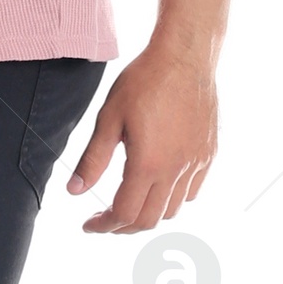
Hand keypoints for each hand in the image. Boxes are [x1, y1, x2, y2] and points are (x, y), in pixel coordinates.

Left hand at [65, 42, 218, 232]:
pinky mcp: (208, 154)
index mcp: (147, 164)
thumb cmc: (144, 81)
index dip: (104, 225)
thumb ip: (92, 160)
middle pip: (149, 220)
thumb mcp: (109, 118)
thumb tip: (74, 191)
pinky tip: (157, 183)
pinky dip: (172, 198)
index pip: (124, 214)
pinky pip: (191, 191)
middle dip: (123, 226)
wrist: (184, 56)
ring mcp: (195, 163)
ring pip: (172, 209)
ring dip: (147, 213)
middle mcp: (175, 170)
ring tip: (129, 200)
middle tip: (105, 217)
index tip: (89, 224)